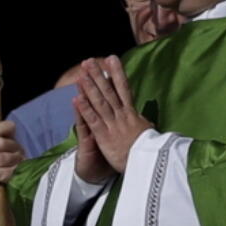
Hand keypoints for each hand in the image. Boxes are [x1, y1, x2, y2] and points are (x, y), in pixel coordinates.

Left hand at [71, 55, 151, 176]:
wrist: (148, 167)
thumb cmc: (148, 152)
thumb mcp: (148, 132)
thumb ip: (142, 122)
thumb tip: (143, 115)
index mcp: (132, 114)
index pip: (124, 88)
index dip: (117, 73)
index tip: (111, 58)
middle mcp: (122, 116)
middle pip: (109, 91)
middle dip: (98, 75)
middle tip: (89, 61)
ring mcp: (112, 125)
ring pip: (100, 102)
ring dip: (89, 88)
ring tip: (81, 74)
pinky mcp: (105, 137)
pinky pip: (93, 121)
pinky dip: (85, 109)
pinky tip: (76, 99)